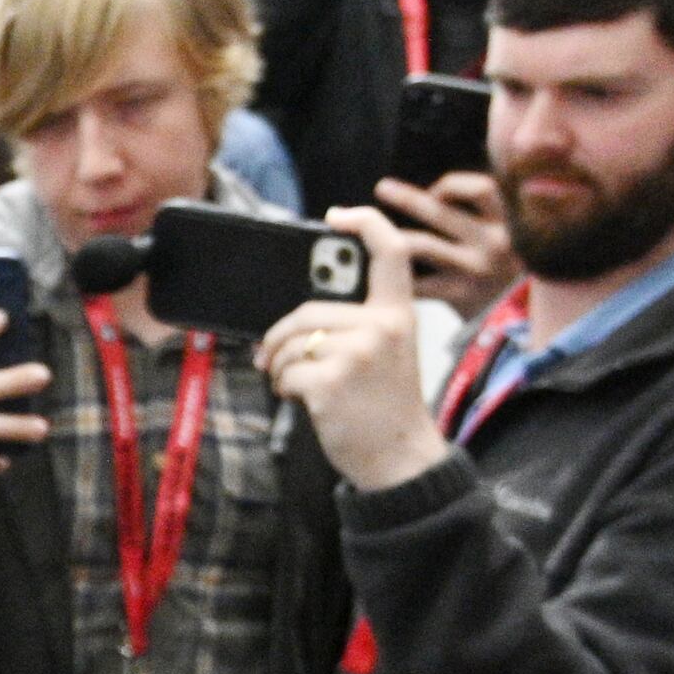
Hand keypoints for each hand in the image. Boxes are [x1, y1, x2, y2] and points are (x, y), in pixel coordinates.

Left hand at [257, 210, 445, 490]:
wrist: (399, 458)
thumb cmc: (385, 406)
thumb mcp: (388, 353)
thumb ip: (360, 325)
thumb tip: (300, 314)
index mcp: (399, 314)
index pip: (390, 252)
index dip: (364, 222)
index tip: (337, 216)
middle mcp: (381, 327)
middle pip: (307, 310)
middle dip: (280, 337)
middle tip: (273, 358)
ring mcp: (357, 353)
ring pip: (291, 341)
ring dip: (278, 364)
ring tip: (293, 381)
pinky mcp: (331, 381)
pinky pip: (286, 371)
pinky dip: (282, 386)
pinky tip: (299, 398)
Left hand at [373, 171, 514, 311]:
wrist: (517, 317)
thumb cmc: (504, 274)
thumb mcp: (505, 238)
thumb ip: (479, 217)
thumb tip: (433, 195)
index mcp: (506, 223)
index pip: (482, 189)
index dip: (453, 184)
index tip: (434, 190)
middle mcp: (494, 243)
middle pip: (441, 212)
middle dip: (407, 197)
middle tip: (382, 188)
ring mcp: (476, 270)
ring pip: (423, 245)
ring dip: (394, 236)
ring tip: (371, 234)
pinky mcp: (460, 296)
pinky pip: (419, 282)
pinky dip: (398, 276)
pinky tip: (382, 273)